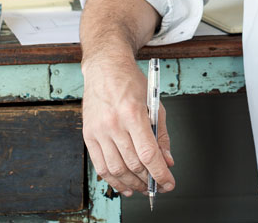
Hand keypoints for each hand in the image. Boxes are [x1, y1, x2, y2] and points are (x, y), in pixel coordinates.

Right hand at [81, 55, 174, 195]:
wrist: (105, 68)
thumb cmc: (131, 83)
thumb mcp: (154, 103)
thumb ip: (161, 134)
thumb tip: (166, 160)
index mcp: (133, 113)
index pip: (148, 153)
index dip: (160, 173)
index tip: (169, 183)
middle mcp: (114, 123)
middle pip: (133, 163)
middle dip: (148, 180)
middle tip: (157, 185)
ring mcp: (99, 130)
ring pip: (116, 169)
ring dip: (131, 183)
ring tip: (142, 188)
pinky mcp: (88, 135)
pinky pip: (99, 166)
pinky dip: (112, 179)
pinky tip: (123, 185)